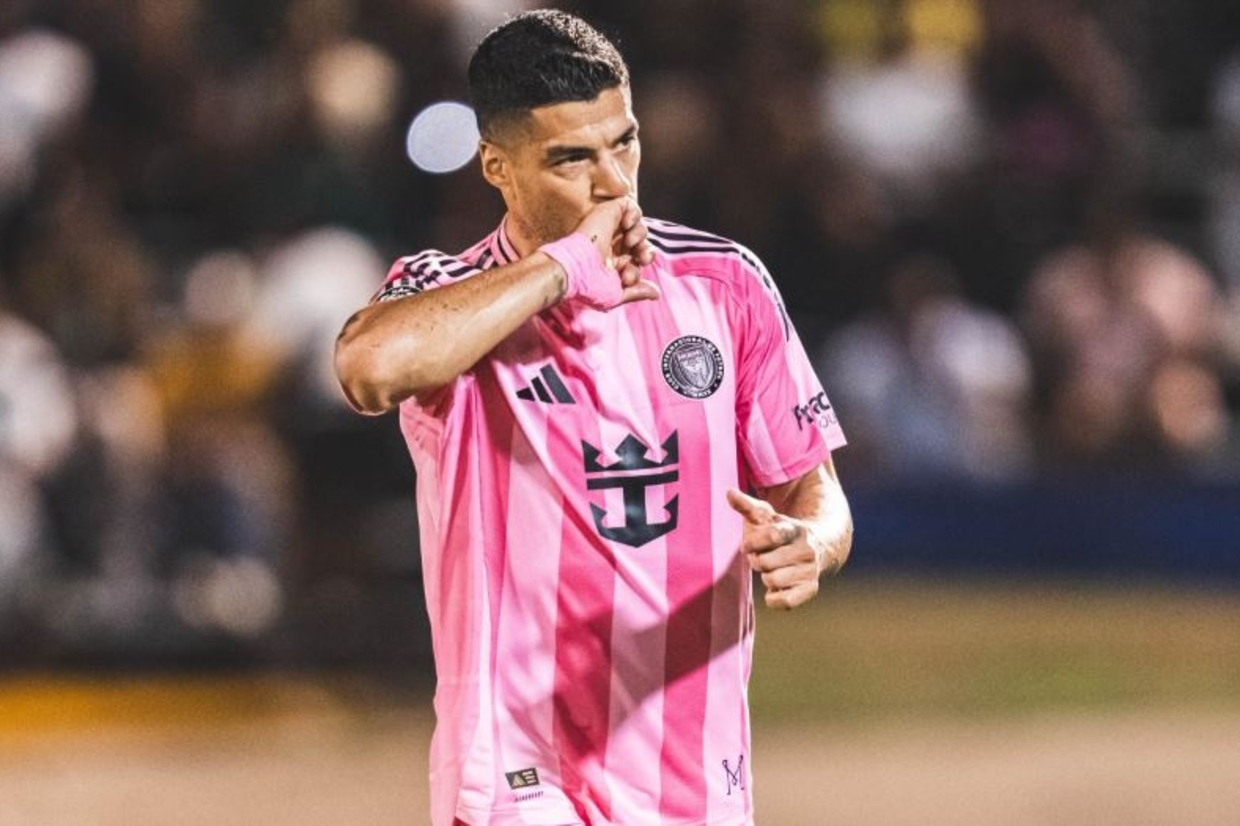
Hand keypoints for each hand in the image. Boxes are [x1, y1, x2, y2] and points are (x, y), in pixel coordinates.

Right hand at [543, 197, 658, 309]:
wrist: (575, 269)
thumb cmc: (591, 285)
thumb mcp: (616, 294)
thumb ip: (637, 292)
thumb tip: (656, 293)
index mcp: (613, 264)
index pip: (637, 262)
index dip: (639, 268)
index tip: (628, 278)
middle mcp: (612, 246)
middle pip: (641, 244)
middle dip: (646, 252)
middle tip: (642, 259)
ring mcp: (610, 230)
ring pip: (638, 226)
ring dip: (641, 234)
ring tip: (631, 241)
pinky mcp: (607, 213)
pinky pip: (629, 205)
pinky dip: (635, 214)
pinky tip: (627, 224)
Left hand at [726, 488, 823, 609]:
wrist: (818, 547)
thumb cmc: (781, 532)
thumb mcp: (767, 516)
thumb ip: (747, 506)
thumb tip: (729, 493)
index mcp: (794, 529)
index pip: (772, 536)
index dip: (753, 543)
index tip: (747, 546)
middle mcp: (806, 550)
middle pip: (767, 563)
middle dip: (758, 561)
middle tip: (761, 559)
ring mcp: (810, 570)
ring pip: (773, 581)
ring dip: (766, 578)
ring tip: (771, 571)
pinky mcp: (811, 589)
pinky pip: (785, 602)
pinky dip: (774, 598)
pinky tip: (775, 589)